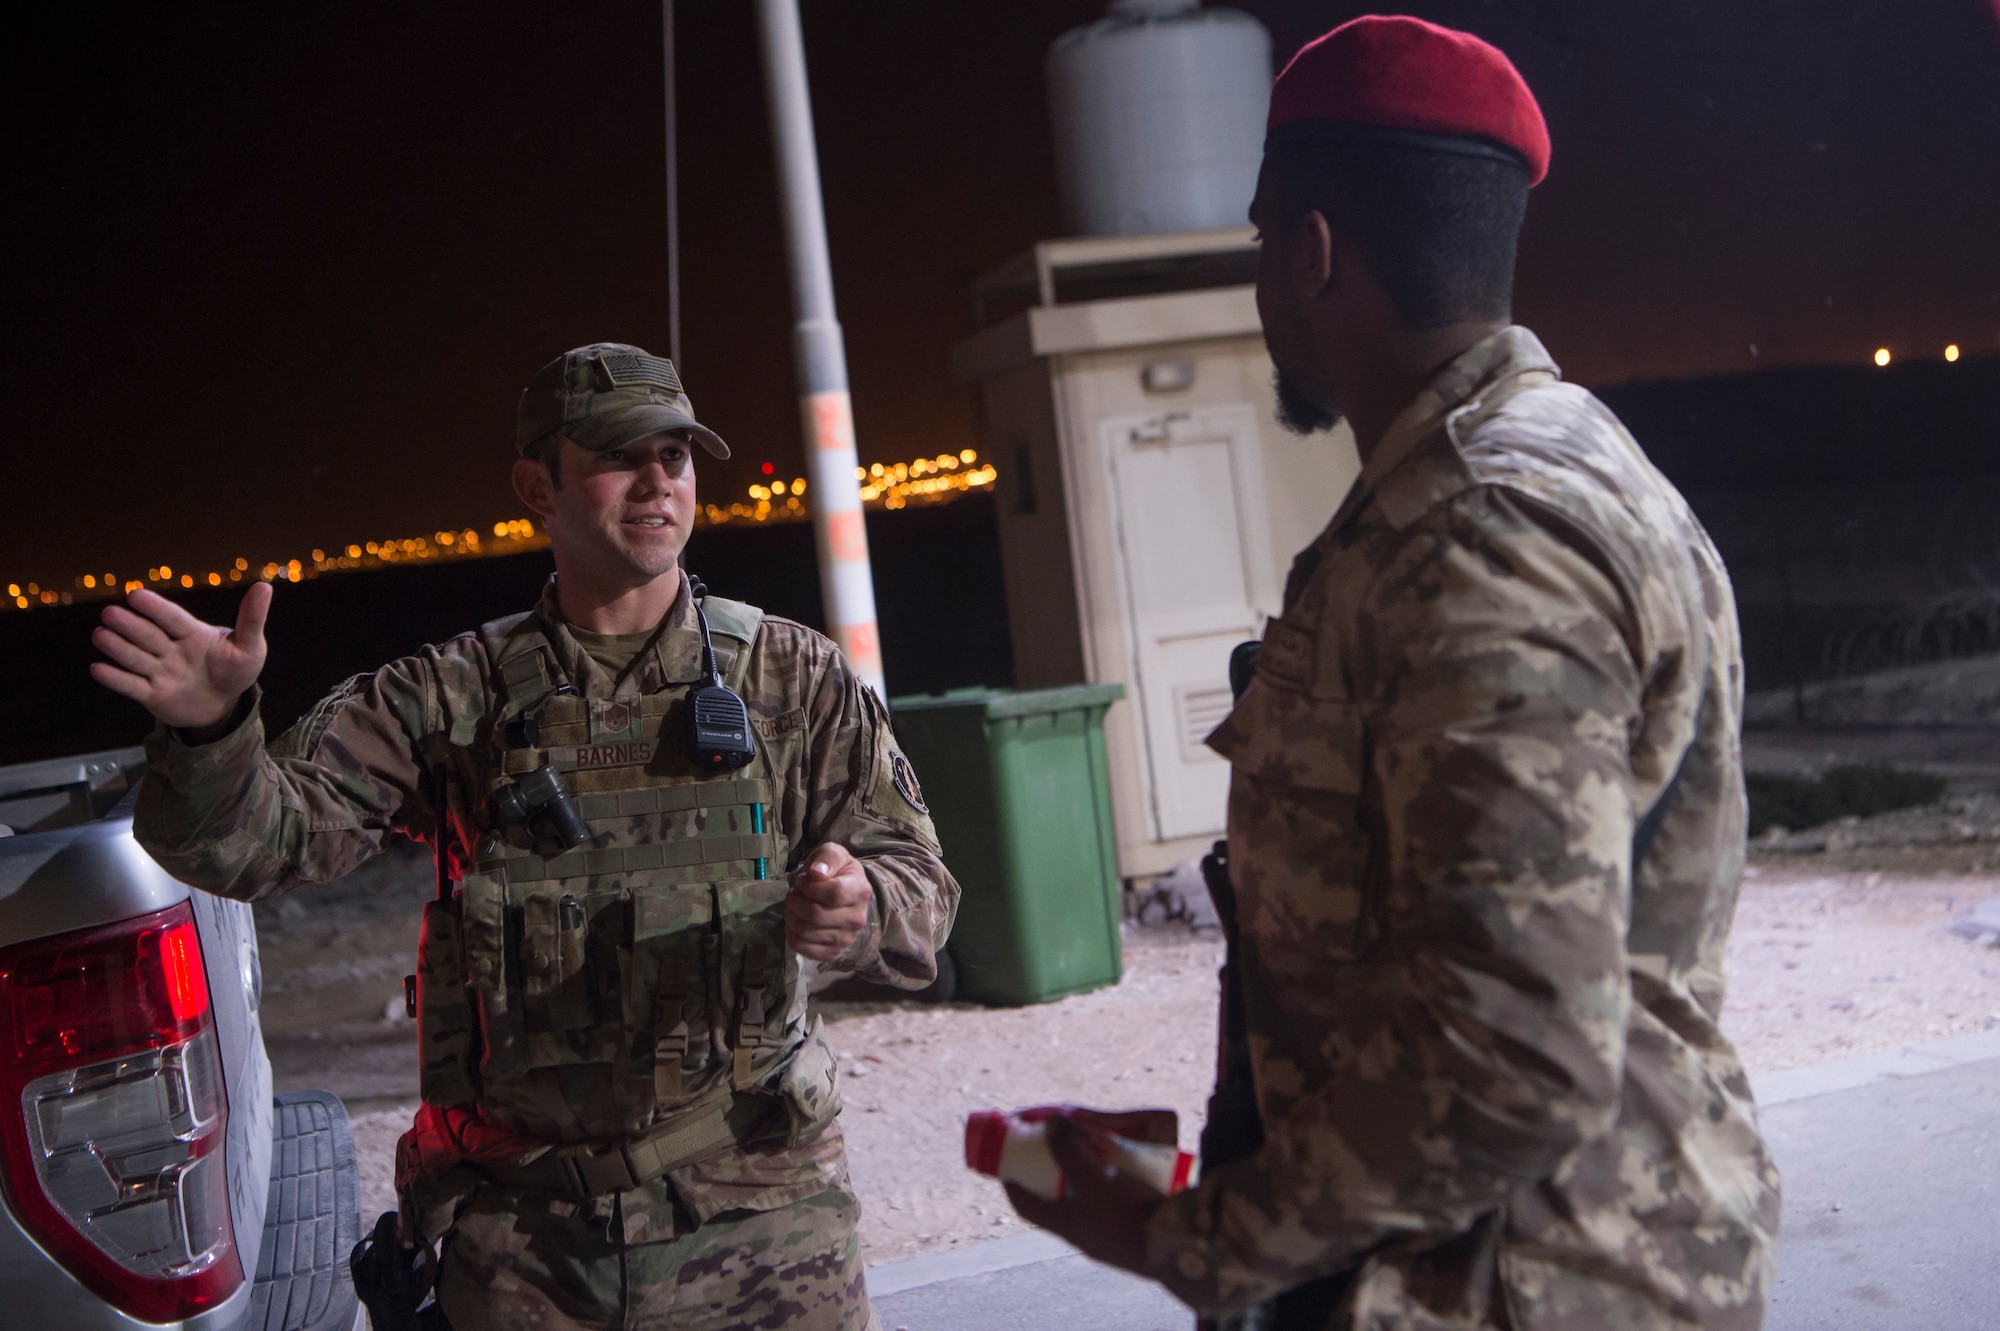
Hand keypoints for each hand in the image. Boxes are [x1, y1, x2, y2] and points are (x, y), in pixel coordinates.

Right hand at [89, 583, 271, 728]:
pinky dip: (115, 679)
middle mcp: (171, 649)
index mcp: (193, 633)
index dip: (155, 608)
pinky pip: (131, 686)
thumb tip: (264, 586)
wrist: (224, 704)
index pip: (172, 618)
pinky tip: (97, 668)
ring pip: (136, 658)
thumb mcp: (250, 646)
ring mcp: (159, 671)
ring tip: (100, 634)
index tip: (136, 595)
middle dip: (130, 625)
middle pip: (149, 636)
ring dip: (118, 648)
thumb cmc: (236, 670)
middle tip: (110, 613)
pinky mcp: (152, 694)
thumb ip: (252, 619)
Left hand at [786, 843, 871, 960]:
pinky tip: (797, 921)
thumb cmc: (835, 872)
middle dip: (795, 901)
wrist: (845, 896)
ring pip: (805, 931)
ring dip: (791, 915)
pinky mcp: (832, 953)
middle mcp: (857, 919)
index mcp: (860, 891)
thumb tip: (816, 873)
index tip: (803, 880)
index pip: (833, 893)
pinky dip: (791, 933)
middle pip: (815, 914)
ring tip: (795, 906)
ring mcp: (846, 939)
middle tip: (794, 893)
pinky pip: (801, 947)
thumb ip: (827, 857)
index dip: (810, 886)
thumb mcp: (834, 854)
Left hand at [1005, 1113, 1165, 1275]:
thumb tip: (1052, 1123)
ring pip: (1091, 1197)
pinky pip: (1119, 1201)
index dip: (1013, 1180)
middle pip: (1060, 1195)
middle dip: (1059, 1166)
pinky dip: (1119, 1178)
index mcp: (1067, 1226)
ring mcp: (1112, 1234)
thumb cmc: (1129, 1216)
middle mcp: (1086, 1232)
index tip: (1009, 1158)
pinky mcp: (1137, 1229)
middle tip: (1063, 1140)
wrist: (1181, 1248)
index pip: (1025, 1205)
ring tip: (1099, 1144)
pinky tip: (1130, 1162)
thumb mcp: (1093, 1179)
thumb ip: (1069, 1150)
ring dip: (1091, 1170)